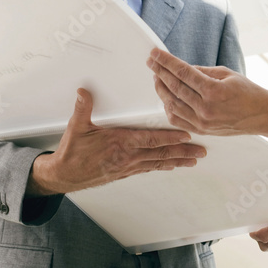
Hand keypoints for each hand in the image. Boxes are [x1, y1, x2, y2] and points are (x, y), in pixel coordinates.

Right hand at [27, 89, 205, 195]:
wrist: (65, 176)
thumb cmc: (72, 153)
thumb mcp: (76, 128)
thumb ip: (83, 108)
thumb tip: (84, 91)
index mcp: (119, 144)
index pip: (150, 140)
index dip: (170, 138)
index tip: (186, 136)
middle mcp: (127, 157)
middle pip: (160, 153)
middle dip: (182, 152)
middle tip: (201, 151)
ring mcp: (127, 166)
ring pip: (157, 163)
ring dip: (177, 161)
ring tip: (194, 160)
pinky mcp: (124, 172)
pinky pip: (148, 168)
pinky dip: (162, 166)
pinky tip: (171, 165)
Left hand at [147, 48, 267, 134]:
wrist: (261, 116)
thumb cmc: (247, 92)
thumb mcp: (227, 74)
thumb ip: (203, 71)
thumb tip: (182, 68)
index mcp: (213, 91)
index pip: (183, 72)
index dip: (166, 62)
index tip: (155, 53)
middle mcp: (206, 108)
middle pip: (174, 87)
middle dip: (160, 72)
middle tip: (151, 62)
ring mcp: (202, 122)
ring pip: (172, 105)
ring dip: (161, 90)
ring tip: (157, 78)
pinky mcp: (202, 130)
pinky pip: (177, 120)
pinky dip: (168, 108)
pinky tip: (166, 98)